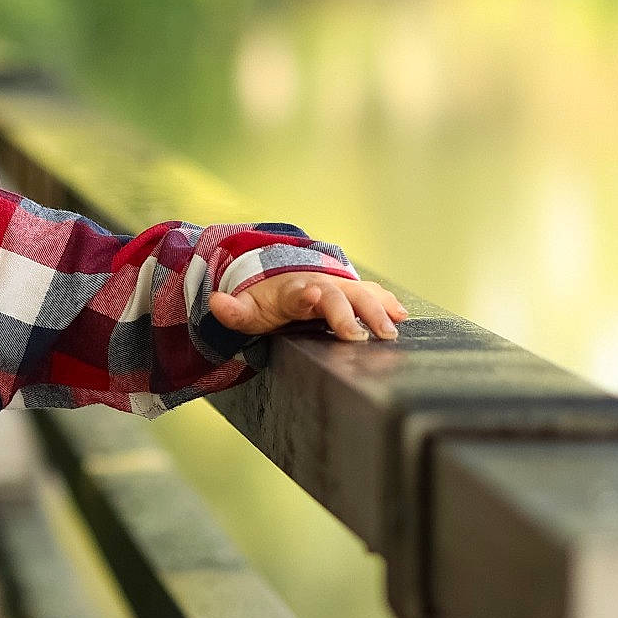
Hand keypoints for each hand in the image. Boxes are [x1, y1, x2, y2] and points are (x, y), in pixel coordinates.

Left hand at [209, 272, 405, 341]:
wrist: (282, 280)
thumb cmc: (266, 301)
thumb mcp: (246, 308)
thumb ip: (233, 310)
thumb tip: (215, 302)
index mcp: (292, 290)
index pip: (300, 292)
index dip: (308, 295)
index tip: (314, 297)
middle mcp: (320, 285)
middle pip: (337, 296)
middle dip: (349, 313)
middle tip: (360, 336)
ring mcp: (339, 288)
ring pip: (361, 294)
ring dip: (377, 310)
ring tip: (389, 333)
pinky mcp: (353, 292)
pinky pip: (373, 294)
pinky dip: (388, 303)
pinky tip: (402, 318)